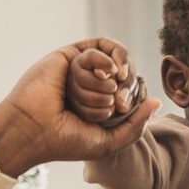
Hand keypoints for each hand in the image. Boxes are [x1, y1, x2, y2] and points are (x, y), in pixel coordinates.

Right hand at [0, 39, 159, 176]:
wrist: (32, 129)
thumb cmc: (65, 141)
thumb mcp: (109, 142)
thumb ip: (135, 127)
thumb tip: (157, 101)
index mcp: (98, 109)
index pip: (128, 96)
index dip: (134, 100)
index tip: (124, 110)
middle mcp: (90, 89)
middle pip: (124, 80)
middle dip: (123, 92)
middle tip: (115, 104)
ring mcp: (79, 71)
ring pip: (112, 65)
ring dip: (109, 82)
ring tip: (101, 96)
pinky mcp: (69, 55)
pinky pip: (99, 46)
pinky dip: (107, 58)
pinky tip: (107, 72)